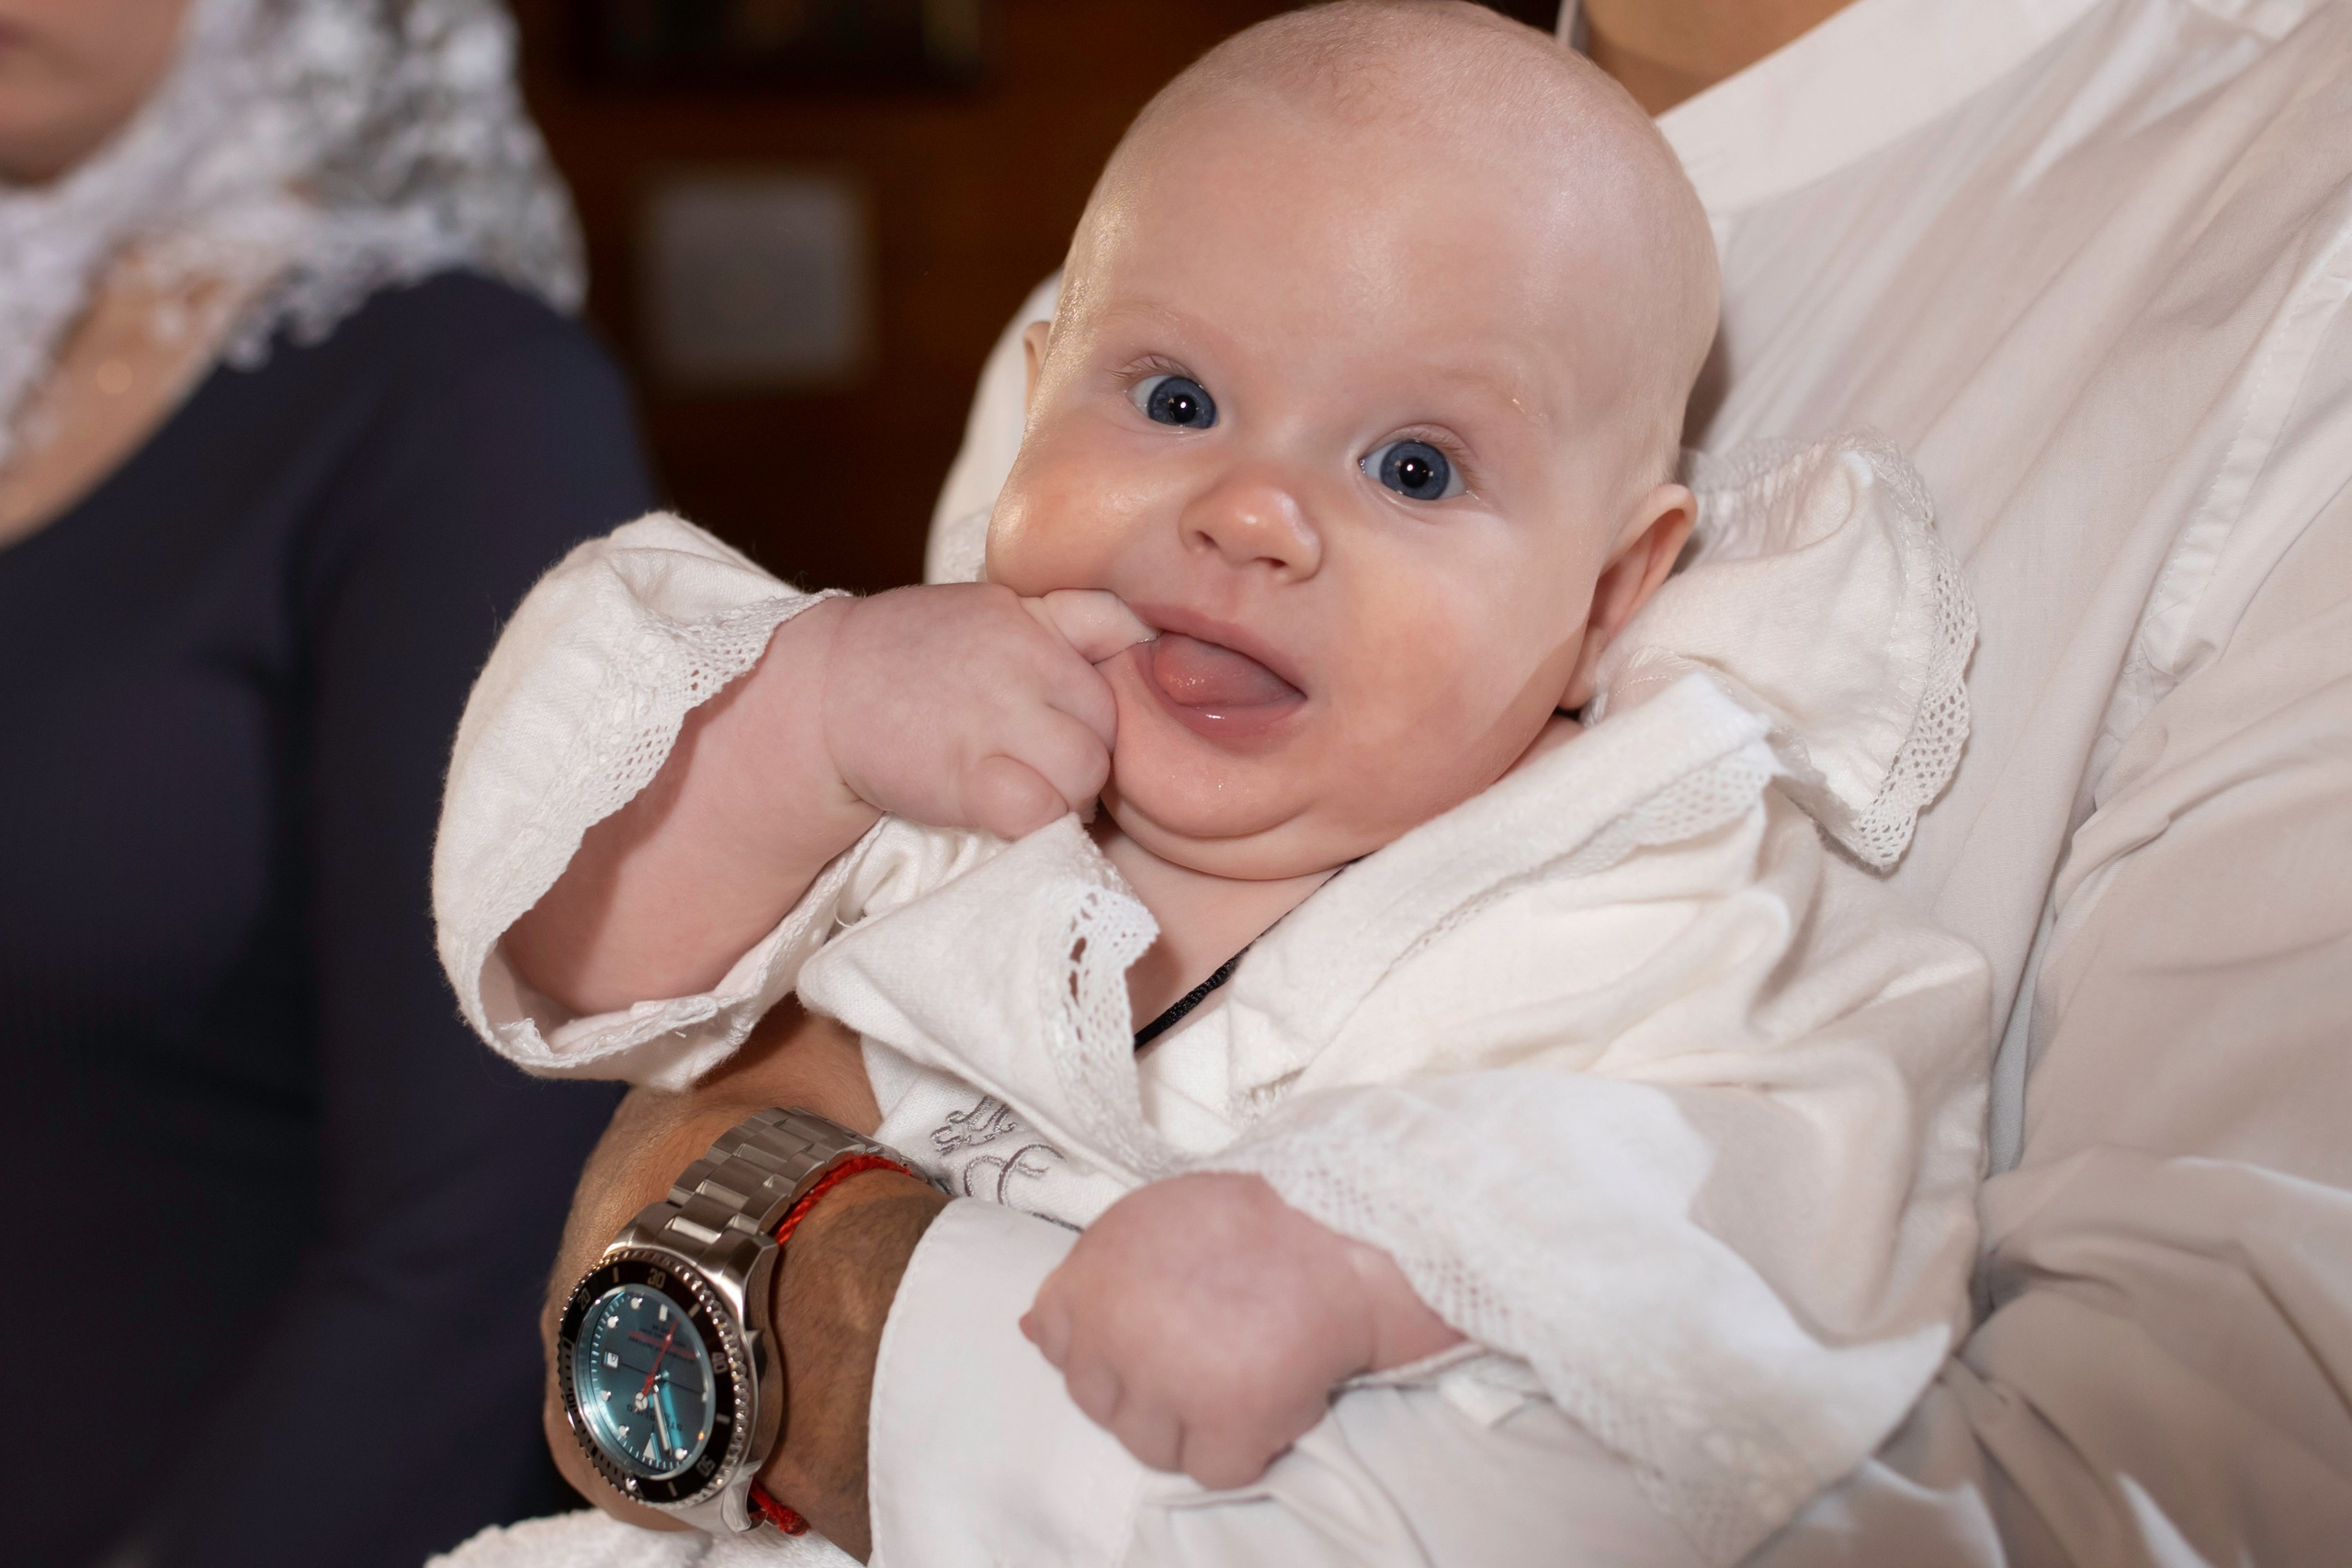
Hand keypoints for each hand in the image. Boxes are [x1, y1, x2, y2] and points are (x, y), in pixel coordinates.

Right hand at [821, 583, 1151, 839]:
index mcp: (1028, 615)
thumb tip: (1143, 635)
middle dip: (1088, 752)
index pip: (1122, 631)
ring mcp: (993, 715)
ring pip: (1086, 770)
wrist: (818, 696)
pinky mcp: (966, 776)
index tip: (1083, 711)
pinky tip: (1004, 812)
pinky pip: (1041, 811)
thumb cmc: (909, 661)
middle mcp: (1018, 657)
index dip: (1115, 682)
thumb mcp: (988, 614)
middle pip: (1110, 721)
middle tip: (1046, 765)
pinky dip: (1034, 823)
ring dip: (1066, 794)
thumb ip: (1062, 622)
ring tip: (1030, 791)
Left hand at [1020, 1173, 1464, 1488]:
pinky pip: (1213, 1470)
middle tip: (1207, 1345)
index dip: (1109, 1346)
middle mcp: (1117, 1334)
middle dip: (1148, 1386)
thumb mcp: (1148, 1224)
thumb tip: (1032, 1333)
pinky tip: (1273, 1393)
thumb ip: (1092, 1278)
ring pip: (1151, 1446)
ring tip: (1242, 1366)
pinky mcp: (1230, 1420)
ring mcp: (1170, 1382)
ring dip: (1193, 1423)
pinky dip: (1245, 1446)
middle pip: (1101, 1404)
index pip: (1059, 1347)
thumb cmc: (1253, 1221)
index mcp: (1091, 1278)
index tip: (1153, 1329)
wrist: (1348, 1230)